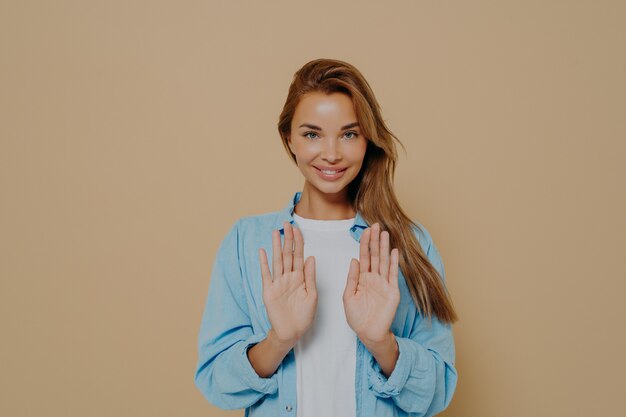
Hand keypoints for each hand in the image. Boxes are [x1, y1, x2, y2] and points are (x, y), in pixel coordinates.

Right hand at [259, 221, 316, 348]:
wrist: (292, 332)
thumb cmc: (304, 316)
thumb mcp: (312, 295)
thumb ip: (310, 276)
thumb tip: (312, 257)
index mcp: (300, 277)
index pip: (299, 255)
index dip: (299, 242)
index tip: (298, 228)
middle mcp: (289, 277)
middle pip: (287, 254)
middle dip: (287, 239)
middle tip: (287, 223)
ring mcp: (278, 283)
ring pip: (277, 261)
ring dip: (275, 247)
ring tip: (275, 233)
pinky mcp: (269, 291)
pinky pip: (266, 275)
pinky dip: (264, 263)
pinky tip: (262, 251)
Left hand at [343, 223, 399, 344]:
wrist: (368, 333)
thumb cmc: (357, 317)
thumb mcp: (348, 296)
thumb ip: (351, 278)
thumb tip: (354, 260)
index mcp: (362, 278)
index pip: (364, 257)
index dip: (364, 244)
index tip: (365, 230)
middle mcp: (374, 278)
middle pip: (375, 255)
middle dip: (375, 241)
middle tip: (376, 225)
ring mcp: (384, 284)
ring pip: (384, 261)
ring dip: (384, 247)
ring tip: (385, 233)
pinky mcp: (392, 291)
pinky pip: (392, 275)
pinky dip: (394, 263)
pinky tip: (394, 251)